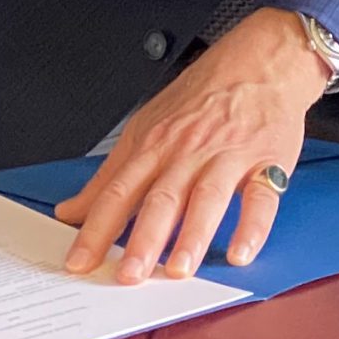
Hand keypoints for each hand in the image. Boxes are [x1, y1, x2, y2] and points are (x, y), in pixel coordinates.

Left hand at [54, 8, 333, 282]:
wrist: (260, 61)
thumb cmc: (202, 96)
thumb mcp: (146, 126)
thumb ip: (109, 175)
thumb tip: (70, 211)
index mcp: (155, 145)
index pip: (119, 191)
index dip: (96, 229)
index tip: (79, 262)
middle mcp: (188, 152)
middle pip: (162, 198)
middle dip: (143, 240)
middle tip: (128, 276)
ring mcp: (228, 156)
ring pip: (207, 199)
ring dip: (192, 236)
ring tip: (178, 270)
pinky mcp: (267, 161)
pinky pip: (261, 198)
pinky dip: (252, 227)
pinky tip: (241, 253)